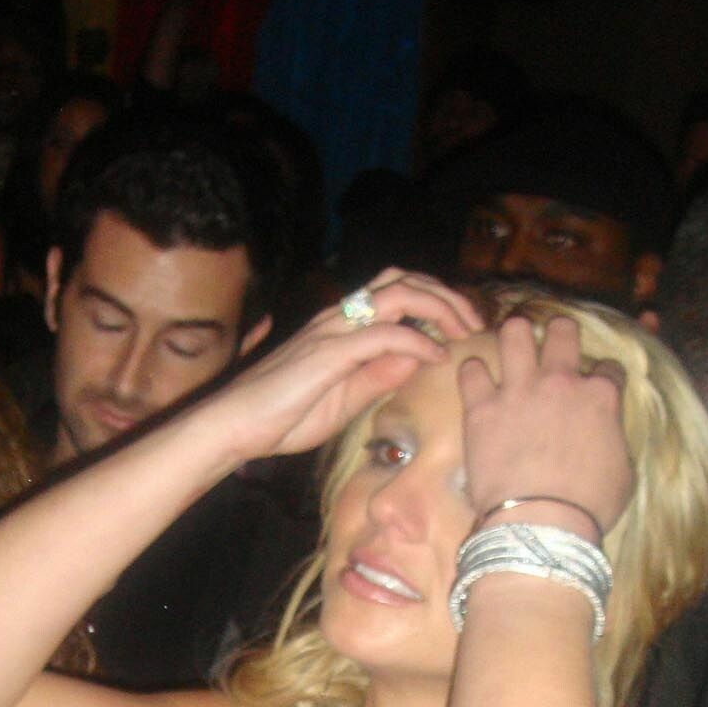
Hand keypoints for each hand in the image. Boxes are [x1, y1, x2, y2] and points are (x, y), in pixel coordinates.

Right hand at [206, 271, 483, 462]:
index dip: (435, 300)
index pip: (396, 291)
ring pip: (400, 293)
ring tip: (463, 330)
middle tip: (473, 321)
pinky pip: (385, 333)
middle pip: (404, 279)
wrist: (233, 427)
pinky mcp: (330, 352)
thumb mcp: (344, 400)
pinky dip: (418, 340)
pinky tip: (435, 356)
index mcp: (341, 326)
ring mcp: (334, 330)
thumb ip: (378, 376)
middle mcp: (338, 317)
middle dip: (447, 294)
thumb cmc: (280, 418)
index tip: (462, 326)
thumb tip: (418, 357)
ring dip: (440, 307)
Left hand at [457, 316, 631, 537]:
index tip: (597, 383)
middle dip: (560, 331)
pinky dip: (472, 372)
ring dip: (514, 334)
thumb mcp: (623, 472)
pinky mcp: (482, 408)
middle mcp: (561, 383)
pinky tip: (475, 378)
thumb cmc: (589, 506)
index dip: (603, 374)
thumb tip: (608, 438)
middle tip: (552, 342)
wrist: (541, 522)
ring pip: (515, 333)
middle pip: (563, 331)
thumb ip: (614, 441)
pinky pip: (471, 371)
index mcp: (601, 397)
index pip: (608, 367)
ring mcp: (519, 391)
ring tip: (511, 340)